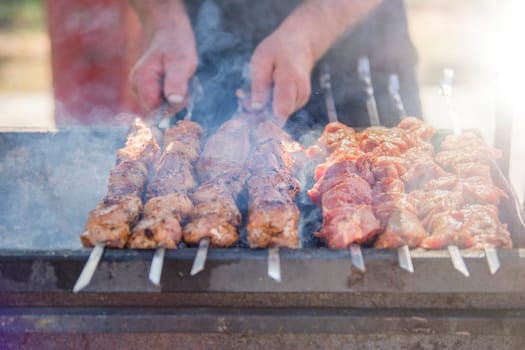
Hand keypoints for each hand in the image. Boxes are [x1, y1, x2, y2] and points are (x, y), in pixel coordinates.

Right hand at [129, 26, 196, 115]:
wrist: (170, 36)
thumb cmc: (176, 46)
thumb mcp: (181, 62)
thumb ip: (176, 81)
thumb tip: (174, 100)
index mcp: (141, 79)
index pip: (154, 107)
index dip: (171, 104)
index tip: (183, 89)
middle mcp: (136, 86)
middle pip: (157, 110)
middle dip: (174, 102)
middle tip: (184, 83)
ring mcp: (139, 89)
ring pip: (160, 108)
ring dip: (175, 99)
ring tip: (181, 80)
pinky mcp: (146, 91)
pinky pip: (162, 103)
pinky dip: (173, 96)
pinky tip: (177, 83)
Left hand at [249, 0, 381, 124]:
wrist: (301, 44)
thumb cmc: (278, 49)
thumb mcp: (261, 60)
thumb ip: (259, 85)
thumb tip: (255, 108)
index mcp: (290, 80)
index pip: (281, 110)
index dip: (265, 122)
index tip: (248, 122)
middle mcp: (299, 93)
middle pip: (278, 117)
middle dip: (257, 116)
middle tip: (240, 106)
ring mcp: (301, 99)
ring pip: (278, 115)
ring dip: (260, 110)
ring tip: (246, 96)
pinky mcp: (298, 102)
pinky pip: (281, 110)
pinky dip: (267, 106)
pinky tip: (258, 95)